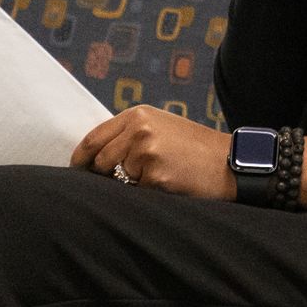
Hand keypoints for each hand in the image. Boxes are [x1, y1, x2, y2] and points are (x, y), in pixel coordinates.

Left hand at [71, 105, 236, 198]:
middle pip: (100, 161)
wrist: (228, 162)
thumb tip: (93, 156)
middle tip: (133, 176)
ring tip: (162, 173)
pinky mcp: (155, 174)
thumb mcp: (162, 127)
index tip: (78, 170)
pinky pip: (136, 191)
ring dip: (132, 182)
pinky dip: (148, 192)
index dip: (81, 158)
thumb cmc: (195, 148)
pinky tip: (170, 181)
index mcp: (139, 115)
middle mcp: (140, 129)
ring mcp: (146, 151)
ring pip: (116, 178)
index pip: (94, 138)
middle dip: (109, 174)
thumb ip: (130, 134)